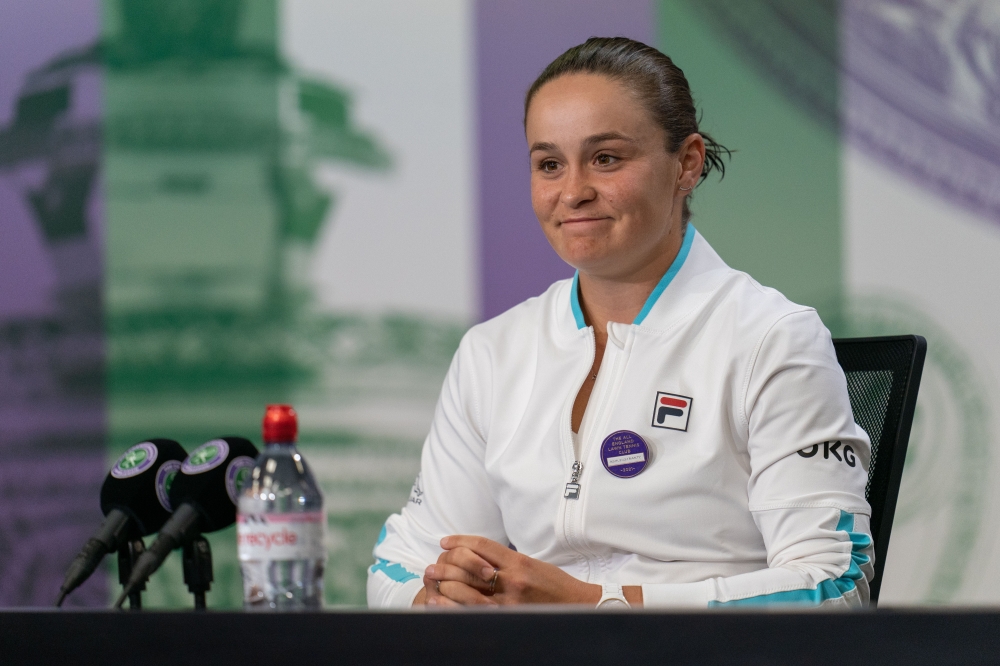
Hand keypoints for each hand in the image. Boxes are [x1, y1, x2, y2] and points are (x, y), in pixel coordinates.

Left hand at [425, 535, 602, 605]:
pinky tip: (442, 601)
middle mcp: (512, 579)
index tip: (445, 541)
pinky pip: (474, 611)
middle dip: (447, 564)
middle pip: (470, 567)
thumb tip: (476, 556)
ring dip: (446, 584)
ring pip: (467, 591)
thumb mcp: (530, 564)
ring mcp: (509, 601)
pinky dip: (454, 606)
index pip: (482, 546)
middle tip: (433, 564)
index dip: (460, 541)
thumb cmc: (554, 584)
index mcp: (518, 561)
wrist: (576, 605)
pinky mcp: (507, 617)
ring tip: (433, 581)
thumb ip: (505, 560)